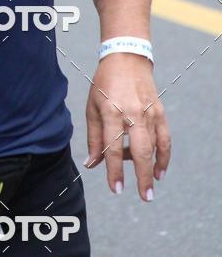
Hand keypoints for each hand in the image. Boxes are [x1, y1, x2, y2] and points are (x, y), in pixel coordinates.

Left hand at [85, 53, 170, 200]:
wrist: (126, 59)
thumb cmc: (104, 84)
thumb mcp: (92, 107)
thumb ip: (94, 137)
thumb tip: (91, 164)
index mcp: (111, 111)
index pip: (112, 147)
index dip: (114, 170)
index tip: (116, 188)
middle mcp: (131, 112)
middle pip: (139, 150)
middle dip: (142, 176)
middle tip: (144, 196)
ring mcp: (148, 112)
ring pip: (154, 146)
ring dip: (153, 168)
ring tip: (149, 185)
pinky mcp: (159, 111)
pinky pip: (165, 138)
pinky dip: (164, 155)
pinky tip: (160, 169)